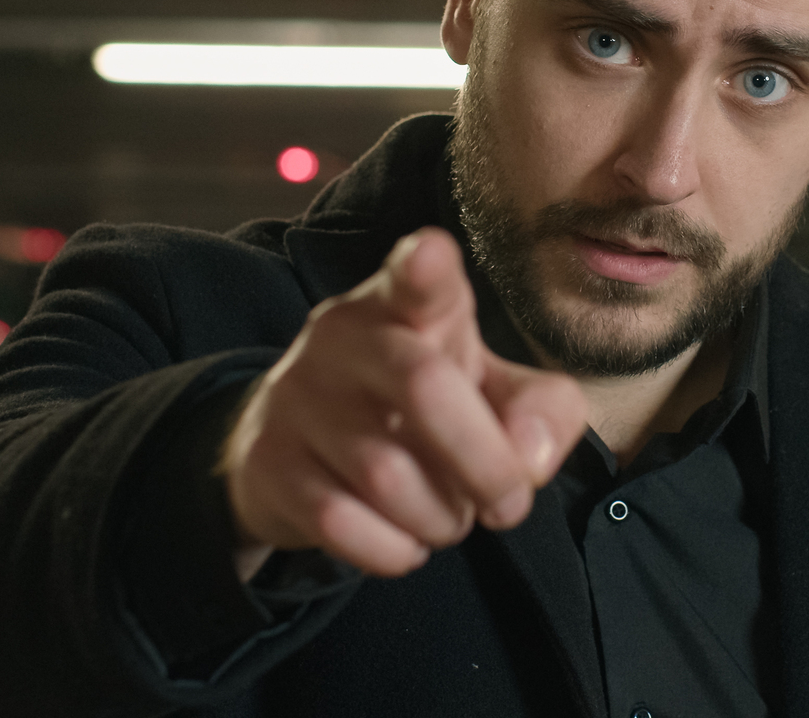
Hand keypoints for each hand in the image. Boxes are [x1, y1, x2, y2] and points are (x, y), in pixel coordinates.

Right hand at [219, 226, 587, 578]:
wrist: (295, 454)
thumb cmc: (417, 411)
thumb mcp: (490, 394)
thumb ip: (541, 411)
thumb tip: (528, 458)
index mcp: (406, 303)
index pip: (417, 274)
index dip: (426, 268)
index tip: (430, 257)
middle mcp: (343, 335)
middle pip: (423, 387)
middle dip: (485, 464)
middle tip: (507, 503)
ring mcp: (296, 395)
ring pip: (386, 473)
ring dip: (440, 518)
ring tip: (447, 518)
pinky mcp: (267, 460)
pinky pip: (341, 522)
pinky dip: (392, 550)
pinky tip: (402, 542)